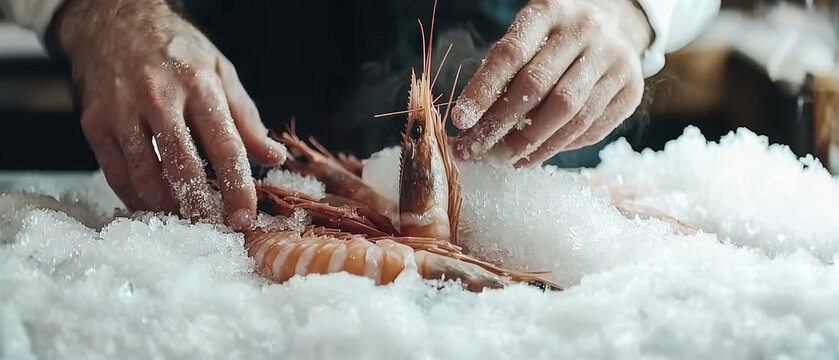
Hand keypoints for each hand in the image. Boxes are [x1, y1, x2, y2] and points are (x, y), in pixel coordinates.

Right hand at [53, 0, 286, 229]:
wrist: (113, 20)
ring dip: (167, 207)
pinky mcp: (94, 122)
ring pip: (146, 174)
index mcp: (200, 86)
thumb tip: (274, 157)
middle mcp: (160, 98)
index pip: (226, 147)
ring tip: (186, 222)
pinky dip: (135, 197)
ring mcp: (122, 110)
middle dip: (201, 206)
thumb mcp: (221, 72)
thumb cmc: (176, 50)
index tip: (245, 216)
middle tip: (215, 229)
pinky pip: (115, 172)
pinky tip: (152, 207)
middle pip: (183, 166)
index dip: (238, 187)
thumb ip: (247, 119)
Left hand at [450, 0, 651, 166]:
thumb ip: (502, 70)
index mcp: (550, 10)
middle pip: (538, 87)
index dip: (482, 91)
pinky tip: (533, 155)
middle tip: (476, 150)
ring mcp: (615, 59)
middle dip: (501, 126)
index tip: (460, 121)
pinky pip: (591, 129)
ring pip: (568, 114)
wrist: (616, 24)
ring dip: (530, 145)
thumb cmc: (554, 36)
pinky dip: (559, 147)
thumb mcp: (528, 34)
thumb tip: (470, 123)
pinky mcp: (631, 89)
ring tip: (503, 159)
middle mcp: (586, 30)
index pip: (511, 54)